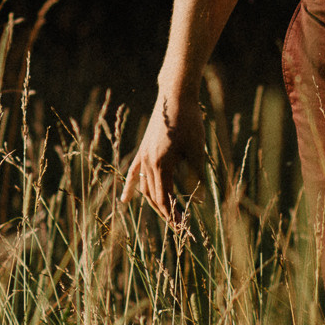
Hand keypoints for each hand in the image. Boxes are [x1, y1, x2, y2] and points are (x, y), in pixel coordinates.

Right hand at [121, 90, 203, 222]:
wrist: (175, 96)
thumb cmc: (189, 121)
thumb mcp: (197, 150)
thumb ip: (196, 177)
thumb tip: (199, 202)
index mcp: (161, 164)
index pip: (165, 199)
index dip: (174, 216)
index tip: (185, 228)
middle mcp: (148, 163)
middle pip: (154, 196)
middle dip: (166, 213)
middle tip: (181, 227)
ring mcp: (143, 156)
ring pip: (145, 187)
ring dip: (155, 202)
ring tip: (168, 215)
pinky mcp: (144, 149)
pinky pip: (134, 173)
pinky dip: (131, 187)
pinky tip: (125, 200)